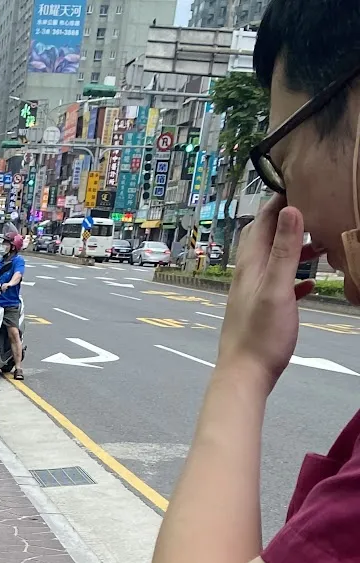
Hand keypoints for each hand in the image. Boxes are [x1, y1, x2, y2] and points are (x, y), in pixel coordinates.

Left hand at [218, 198, 312, 390]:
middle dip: (289, 220)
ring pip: (274, 260)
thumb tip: (290, 209)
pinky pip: (278, 286)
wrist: (243, 377)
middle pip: (266, 236)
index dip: (282, 199)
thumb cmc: (260, 336)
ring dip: (295, 249)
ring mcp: (253, 294)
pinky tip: (309, 284)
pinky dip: (294, 278)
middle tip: (315, 210)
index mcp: (251, 265)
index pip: (264, 220)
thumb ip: (284, 250)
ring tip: (321, 245)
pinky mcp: (260, 312)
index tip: (304, 183)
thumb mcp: (277, 288)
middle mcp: (248, 275)